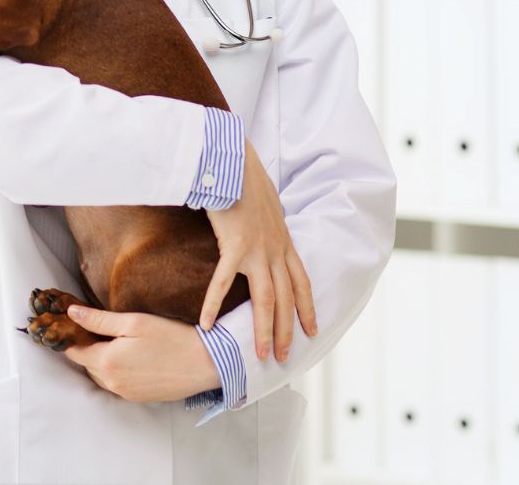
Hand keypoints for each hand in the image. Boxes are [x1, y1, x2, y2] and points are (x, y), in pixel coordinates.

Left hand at [62, 305, 219, 401]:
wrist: (203, 364)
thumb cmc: (169, 337)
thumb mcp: (133, 322)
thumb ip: (99, 320)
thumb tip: (71, 313)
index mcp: (107, 362)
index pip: (74, 352)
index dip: (70, 336)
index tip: (70, 322)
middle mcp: (112, 382)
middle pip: (86, 364)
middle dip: (86, 346)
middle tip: (94, 325)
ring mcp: (125, 393)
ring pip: (100, 374)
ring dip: (99, 359)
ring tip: (112, 339)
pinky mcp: (137, 397)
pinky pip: (115, 383)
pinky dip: (114, 369)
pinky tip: (128, 355)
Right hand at [200, 140, 316, 362]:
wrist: (235, 160)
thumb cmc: (246, 176)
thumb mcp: (267, 202)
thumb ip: (268, 221)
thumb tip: (264, 226)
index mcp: (284, 239)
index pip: (302, 282)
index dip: (308, 308)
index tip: (312, 330)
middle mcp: (275, 249)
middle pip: (286, 298)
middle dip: (288, 330)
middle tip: (284, 357)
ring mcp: (257, 249)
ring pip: (265, 299)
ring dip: (264, 330)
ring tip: (262, 354)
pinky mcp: (234, 246)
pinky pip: (222, 282)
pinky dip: (214, 305)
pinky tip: (207, 324)